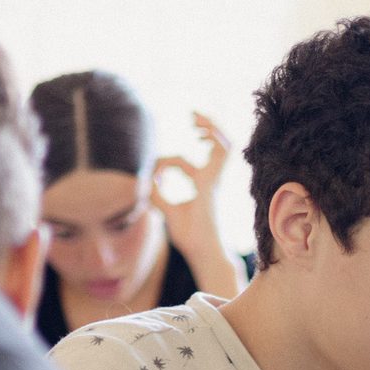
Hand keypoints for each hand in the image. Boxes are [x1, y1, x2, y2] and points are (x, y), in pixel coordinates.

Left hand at [151, 111, 231, 263]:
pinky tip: (199, 132)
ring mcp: (215, 180)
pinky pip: (222, 152)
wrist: (204, 253)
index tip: (152, 173)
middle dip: (208, 128)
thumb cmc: (191, 238)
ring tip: (196, 118)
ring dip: (213, 128)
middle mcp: (211, 180)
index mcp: (202, 187)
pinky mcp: (213, 182)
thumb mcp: (167, 212)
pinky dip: (214, 138)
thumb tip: (145, 180)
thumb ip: (157, 195)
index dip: (166, 163)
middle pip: (218, 146)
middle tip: (192, 116)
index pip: (185, 164)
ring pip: (224, 145)